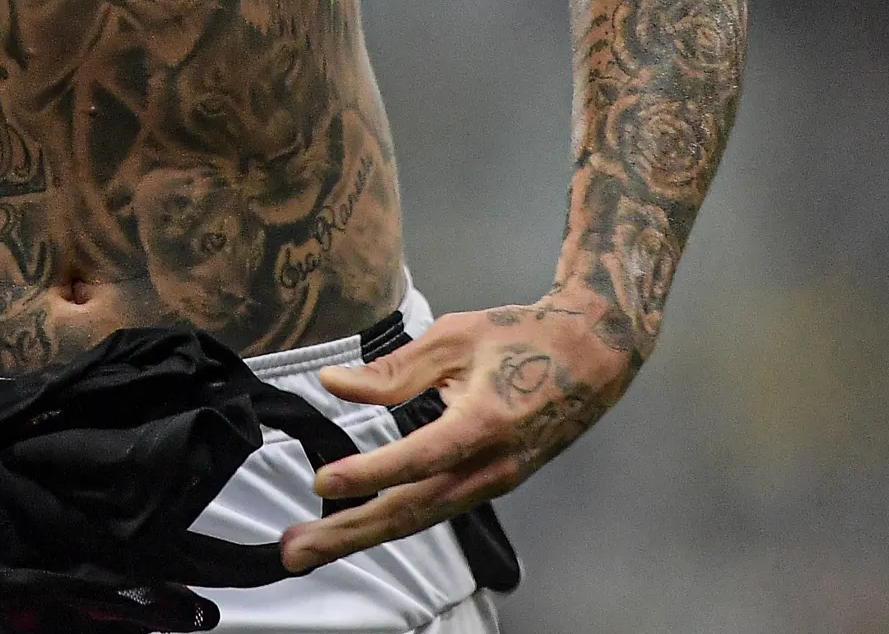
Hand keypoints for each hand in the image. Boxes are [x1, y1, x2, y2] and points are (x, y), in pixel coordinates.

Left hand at [279, 294, 638, 572]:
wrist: (592, 356)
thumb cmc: (523, 338)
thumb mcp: (455, 337)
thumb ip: (393, 369)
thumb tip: (335, 384)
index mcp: (485, 422)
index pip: (419, 458)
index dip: (370, 473)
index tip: (323, 482)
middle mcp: (492, 465)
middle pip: (414, 509)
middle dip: (351, 533)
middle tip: (296, 551)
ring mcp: (495, 482)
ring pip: (422, 518)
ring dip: (364, 534)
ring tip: (311, 547)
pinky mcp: (493, 485)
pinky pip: (437, 510)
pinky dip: (395, 522)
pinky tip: (360, 524)